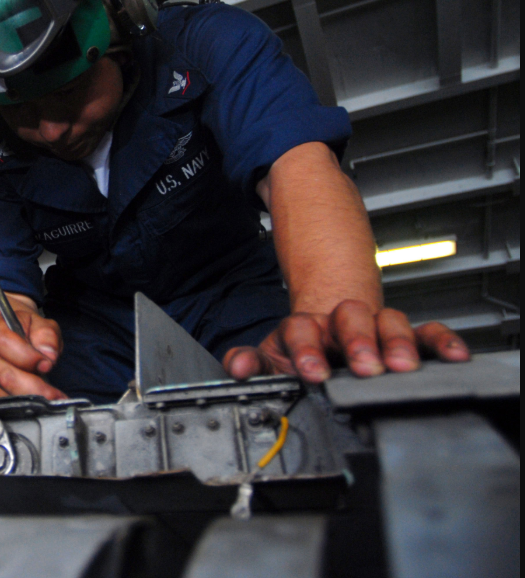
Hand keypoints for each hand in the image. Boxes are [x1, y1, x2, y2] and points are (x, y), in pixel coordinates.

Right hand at [0, 297, 66, 399]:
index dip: (28, 356)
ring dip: (29, 400)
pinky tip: (35, 400)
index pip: (5, 343)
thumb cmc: (23, 328)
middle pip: (5, 376)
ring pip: (3, 393)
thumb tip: (48, 354)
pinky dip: (20, 405)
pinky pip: (1, 402)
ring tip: (50, 397)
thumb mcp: (40, 322)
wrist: (4, 332)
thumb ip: (47, 334)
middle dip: (33, 388)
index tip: (47, 364)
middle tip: (54, 394)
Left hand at [223, 299, 470, 382]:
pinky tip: (454, 357)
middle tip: (366, 367)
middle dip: (358, 342)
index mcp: (306, 329)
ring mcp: (375, 328)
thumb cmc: (302, 350)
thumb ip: (251, 363)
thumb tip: (237, 369)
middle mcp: (341, 324)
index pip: (302, 331)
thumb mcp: (272, 356)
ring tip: (403, 367)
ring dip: (397, 342)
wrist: (329, 332)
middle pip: (349, 318)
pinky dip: (441, 342)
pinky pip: (427, 332)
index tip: (312, 372)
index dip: (305, 350)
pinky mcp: (407, 338)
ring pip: (389, 321)